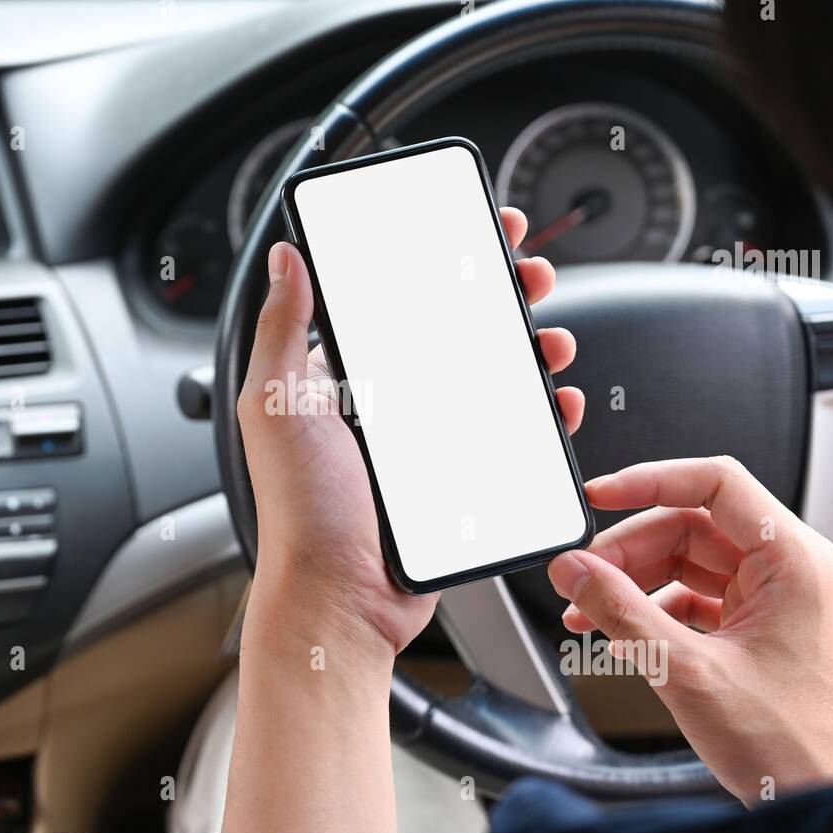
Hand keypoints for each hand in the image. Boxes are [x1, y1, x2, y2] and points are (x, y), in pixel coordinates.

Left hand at [237, 207, 583, 654]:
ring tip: (549, 339)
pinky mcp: (456, 480)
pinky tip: (555, 400)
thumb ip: (283, 328)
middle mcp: (384, 405)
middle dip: (497, 296)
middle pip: (452, 331)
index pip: (395, 301)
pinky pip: (506, 435)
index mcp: (339, 378)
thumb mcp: (278, 404)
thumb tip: (286, 259)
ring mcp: (423, 444)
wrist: (339, 600)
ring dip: (527, 349)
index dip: (437, 262)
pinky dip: (538, 413)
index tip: (475, 233)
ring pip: (488, 379)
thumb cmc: (300, 511)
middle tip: (527, 275)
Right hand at [548, 456, 832, 804]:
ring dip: (633, 581)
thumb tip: (574, 570)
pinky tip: (615, 629)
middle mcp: (790, 570)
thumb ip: (621, 611)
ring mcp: (774, 598)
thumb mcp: (686, 670)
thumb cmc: (791, 744)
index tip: (601, 493)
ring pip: (687, 560)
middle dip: (629, 550)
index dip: (650, 480)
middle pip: (692, 524)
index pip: (716, 483)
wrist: (822, 795)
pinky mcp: (757, 625)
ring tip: (588, 607)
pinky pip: (694, 595)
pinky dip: (652, 608)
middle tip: (581, 575)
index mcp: (795, 561)